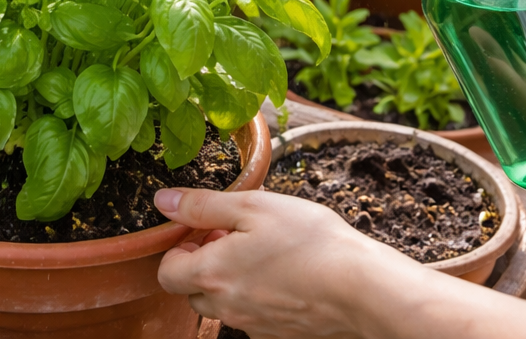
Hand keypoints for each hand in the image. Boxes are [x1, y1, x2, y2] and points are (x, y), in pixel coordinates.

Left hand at [154, 187, 404, 337]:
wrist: (363, 289)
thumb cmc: (309, 241)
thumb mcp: (252, 206)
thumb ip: (201, 205)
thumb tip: (162, 201)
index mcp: (211, 274)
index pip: (167, 272)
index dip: (179, 248)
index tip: (207, 229)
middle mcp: (226, 308)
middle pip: (192, 291)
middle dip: (204, 264)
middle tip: (236, 237)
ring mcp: (253, 326)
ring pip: (223, 305)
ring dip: (230, 281)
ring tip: (264, 253)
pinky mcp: (278, 335)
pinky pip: (252, 317)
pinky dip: (257, 297)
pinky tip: (285, 276)